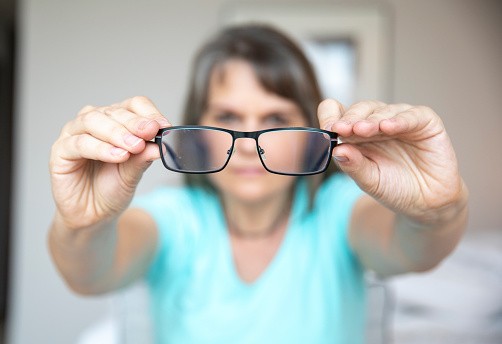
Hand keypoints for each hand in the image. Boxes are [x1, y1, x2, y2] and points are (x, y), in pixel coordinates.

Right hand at [50, 96, 169, 228]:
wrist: (94, 215)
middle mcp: (94, 122)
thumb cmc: (112, 188)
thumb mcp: (134, 172)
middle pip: (115, 112)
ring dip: (117, 133)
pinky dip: (101, 148)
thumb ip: (144, 156)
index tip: (164, 126)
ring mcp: (74, 134)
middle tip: (151, 132)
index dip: (150, 113)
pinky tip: (118, 156)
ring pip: (94, 121)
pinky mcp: (60, 151)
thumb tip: (161, 144)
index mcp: (116, 121)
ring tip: (135, 147)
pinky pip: (79, 143)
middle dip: (135, 123)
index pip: (134, 105)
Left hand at [318, 99, 466, 223]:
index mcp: (356, 134)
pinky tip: (388, 127)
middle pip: (358, 109)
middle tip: (341, 129)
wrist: (426, 203)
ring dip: (370, 119)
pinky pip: (412, 115)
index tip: (327, 130)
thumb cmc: (394, 188)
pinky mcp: (425, 122)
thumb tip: (336, 149)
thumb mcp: (369, 180)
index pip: (337, 112)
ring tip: (363, 129)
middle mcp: (376, 122)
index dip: (330, 116)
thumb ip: (353, 165)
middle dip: (349, 119)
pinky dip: (399, 120)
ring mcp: (399, 120)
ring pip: (381, 110)